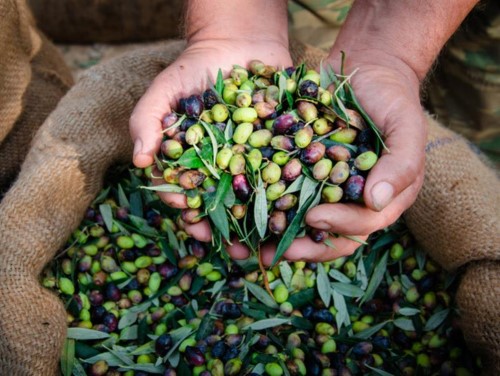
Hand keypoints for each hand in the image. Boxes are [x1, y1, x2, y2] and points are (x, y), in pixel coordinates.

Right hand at [130, 38, 292, 240]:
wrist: (238, 44)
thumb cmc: (195, 67)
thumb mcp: (164, 89)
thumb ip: (147, 121)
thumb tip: (139, 161)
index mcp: (191, 162)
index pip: (187, 194)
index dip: (189, 212)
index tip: (196, 225)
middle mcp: (221, 167)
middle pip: (223, 205)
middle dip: (227, 229)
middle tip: (236, 250)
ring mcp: (252, 160)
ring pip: (255, 197)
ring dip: (260, 222)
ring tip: (268, 243)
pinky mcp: (279, 149)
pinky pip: (285, 173)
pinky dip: (291, 192)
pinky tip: (298, 210)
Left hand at [231, 51, 426, 265]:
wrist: (365, 67)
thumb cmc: (392, 97)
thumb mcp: (406, 125)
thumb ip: (401, 163)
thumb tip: (377, 202)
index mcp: (381, 199)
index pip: (361, 225)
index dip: (339, 226)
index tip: (314, 217)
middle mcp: (350, 200)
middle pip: (325, 234)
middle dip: (298, 246)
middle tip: (268, 253)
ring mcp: (322, 187)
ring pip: (296, 220)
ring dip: (270, 235)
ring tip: (240, 246)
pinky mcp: (299, 170)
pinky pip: (279, 191)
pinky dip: (258, 202)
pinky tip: (234, 208)